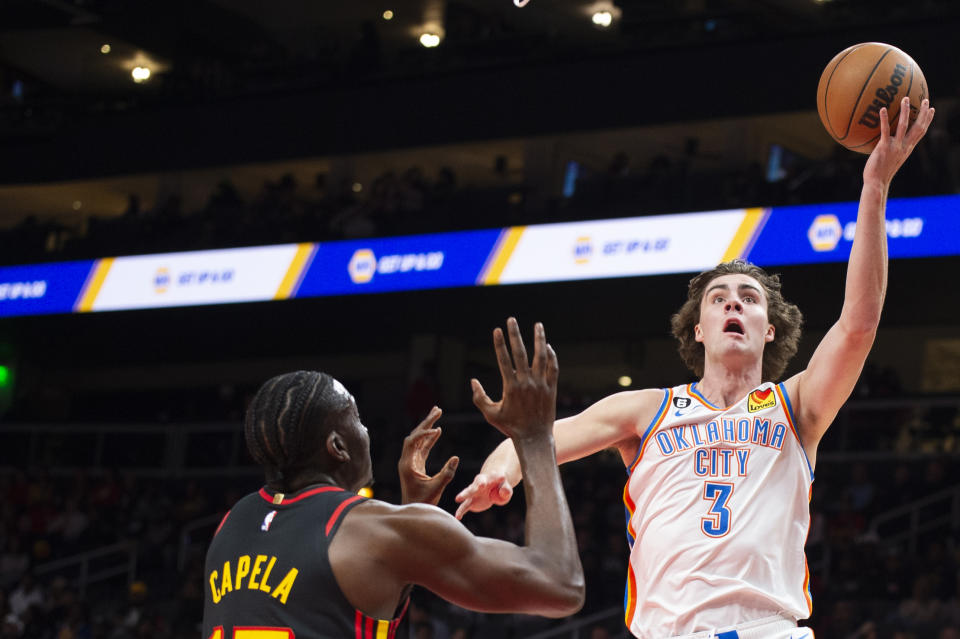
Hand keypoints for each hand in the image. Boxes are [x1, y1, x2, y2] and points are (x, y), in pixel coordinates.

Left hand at [398, 406, 458, 505]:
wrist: (414, 510)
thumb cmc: (423, 502)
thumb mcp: (437, 488)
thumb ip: (446, 473)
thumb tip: (456, 457)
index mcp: (407, 465)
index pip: (412, 442)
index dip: (424, 434)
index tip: (438, 429)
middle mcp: (407, 460)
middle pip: (415, 436)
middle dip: (426, 423)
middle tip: (438, 409)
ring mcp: (411, 462)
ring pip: (418, 440)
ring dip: (428, 427)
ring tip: (437, 413)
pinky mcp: (416, 465)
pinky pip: (423, 447)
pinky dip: (430, 439)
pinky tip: (438, 431)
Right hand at [454, 471, 513, 519]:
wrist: (491, 489)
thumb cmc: (500, 488)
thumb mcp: (506, 489)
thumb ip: (506, 490)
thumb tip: (504, 492)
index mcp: (492, 478)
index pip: (495, 476)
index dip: (498, 477)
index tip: (503, 477)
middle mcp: (481, 483)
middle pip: (479, 482)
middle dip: (479, 484)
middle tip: (481, 485)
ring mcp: (474, 492)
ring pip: (468, 492)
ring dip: (464, 495)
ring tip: (457, 499)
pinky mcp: (471, 501)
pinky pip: (465, 506)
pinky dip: (461, 511)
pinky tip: (457, 517)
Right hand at [470, 318, 558, 440]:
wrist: (534, 438)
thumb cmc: (510, 427)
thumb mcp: (490, 414)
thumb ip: (479, 397)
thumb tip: (472, 381)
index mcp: (511, 387)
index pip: (504, 359)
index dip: (499, 344)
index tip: (497, 330)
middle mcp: (527, 383)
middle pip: (521, 353)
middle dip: (515, 334)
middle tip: (512, 319)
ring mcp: (541, 385)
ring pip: (541, 357)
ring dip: (539, 339)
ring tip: (538, 325)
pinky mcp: (551, 389)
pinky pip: (553, 368)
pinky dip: (551, 356)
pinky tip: (547, 346)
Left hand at [863, 96, 934, 186]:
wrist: (877, 183)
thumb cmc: (880, 173)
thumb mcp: (890, 160)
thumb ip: (892, 149)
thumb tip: (885, 142)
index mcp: (908, 148)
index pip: (921, 132)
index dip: (927, 120)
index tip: (931, 110)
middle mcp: (905, 146)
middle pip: (918, 126)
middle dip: (923, 113)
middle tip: (925, 100)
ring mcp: (895, 146)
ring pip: (903, 125)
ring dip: (905, 111)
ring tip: (905, 98)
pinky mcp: (884, 147)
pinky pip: (885, 130)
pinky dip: (884, 119)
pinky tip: (882, 109)